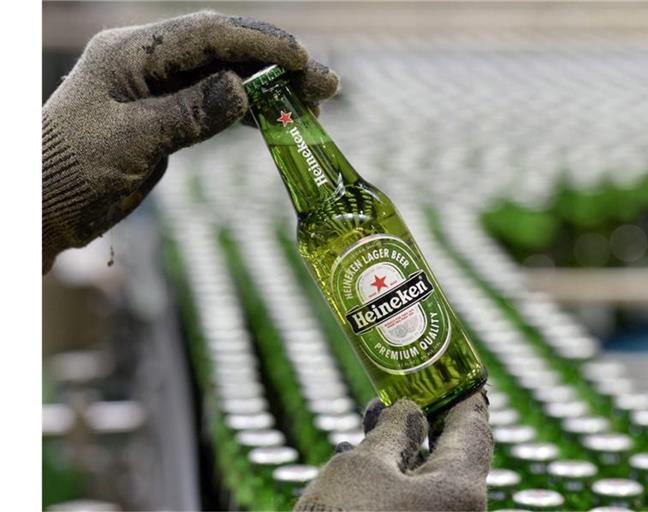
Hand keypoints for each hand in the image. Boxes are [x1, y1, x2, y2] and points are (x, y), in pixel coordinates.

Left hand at [42, 10, 338, 272]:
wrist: (43, 203)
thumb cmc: (74, 171)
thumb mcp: (133, 142)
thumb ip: (189, 113)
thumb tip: (243, 90)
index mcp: (129, 53)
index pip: (207, 35)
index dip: (259, 44)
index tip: (301, 60)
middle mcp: (146, 59)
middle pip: (224, 49)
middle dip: (277, 62)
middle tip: (325, 82)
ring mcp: (157, 84)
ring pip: (226, 74)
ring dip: (271, 86)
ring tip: (316, 101)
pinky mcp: (165, 110)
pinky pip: (216, 100)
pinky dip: (250, 109)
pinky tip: (279, 118)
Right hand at [295, 391, 492, 510]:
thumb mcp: (360, 466)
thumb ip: (392, 431)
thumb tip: (411, 412)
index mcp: (460, 490)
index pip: (474, 427)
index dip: (463, 393)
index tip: (456, 371)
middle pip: (452, 456)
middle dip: (425, 421)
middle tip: (403, 392)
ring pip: (428, 484)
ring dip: (402, 451)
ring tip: (370, 422)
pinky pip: (412, 507)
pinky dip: (391, 483)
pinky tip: (359, 466)